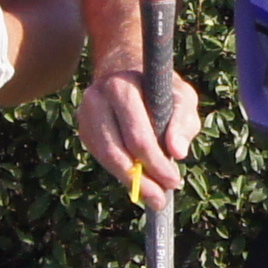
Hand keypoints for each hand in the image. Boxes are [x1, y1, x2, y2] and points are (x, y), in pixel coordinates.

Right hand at [81, 62, 202, 202]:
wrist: (123, 67)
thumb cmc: (159, 86)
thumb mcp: (181, 95)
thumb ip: (183, 120)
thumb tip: (178, 153)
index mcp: (121, 88)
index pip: (137, 136)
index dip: (156, 164)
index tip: (174, 182)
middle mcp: (97, 100)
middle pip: (116, 151)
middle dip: (141, 180)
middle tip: (160, 200)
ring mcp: (85, 115)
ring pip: (105, 157)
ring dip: (129, 180)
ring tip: (152, 196)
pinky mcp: (84, 128)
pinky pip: (101, 156)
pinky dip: (120, 170)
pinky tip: (139, 178)